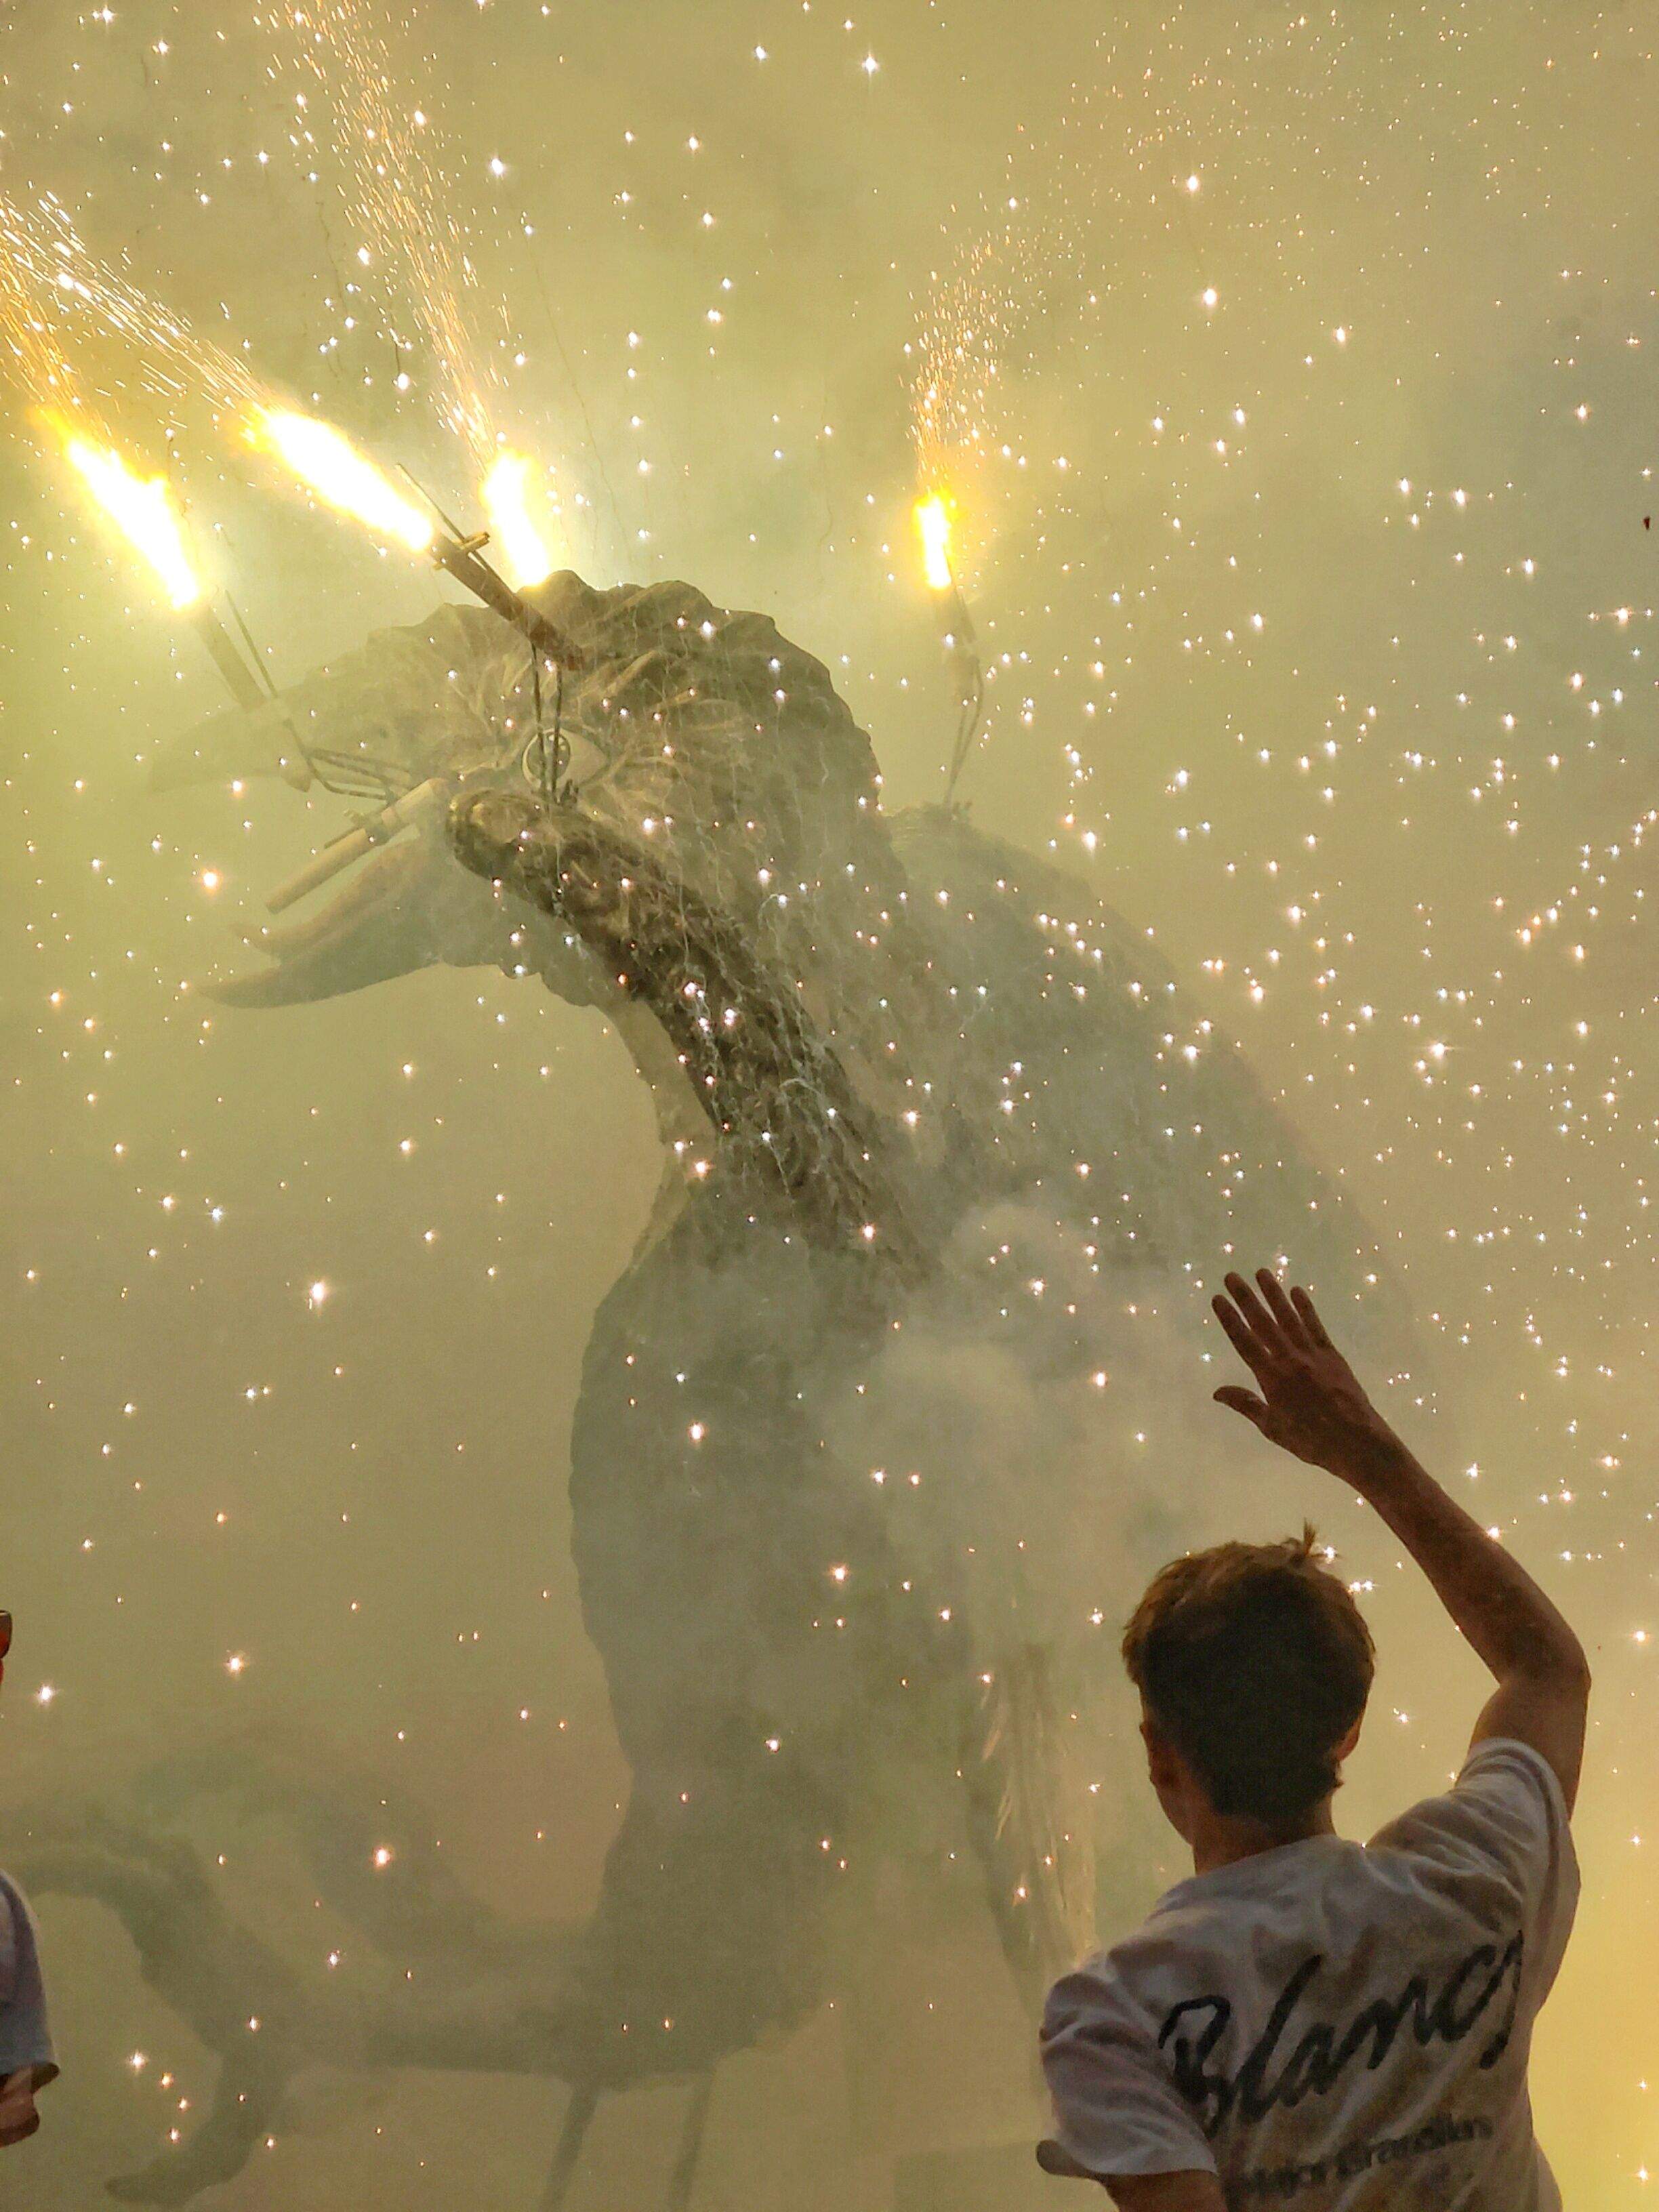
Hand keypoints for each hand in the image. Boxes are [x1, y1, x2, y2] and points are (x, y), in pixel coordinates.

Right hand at [1211, 1270, 1398, 1481]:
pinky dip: (1306, 1308)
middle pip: (1263, 1324)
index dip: (1230, 1319)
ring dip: (1274, 1294)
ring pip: (1289, 1318)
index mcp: (1272, 1378)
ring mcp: (1312, 1354)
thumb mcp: (1272, 1428)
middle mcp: (1290, 1359)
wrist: (1356, 1441)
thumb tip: (1216, 1392)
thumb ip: (1246, 1405)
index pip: (1245, 1342)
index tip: (1218, 1299)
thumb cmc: (1311, 1440)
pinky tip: (1297, 1292)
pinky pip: (1315, 1326)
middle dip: (1246, 1299)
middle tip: (1232, 1277)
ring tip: (1262, 1272)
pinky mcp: (1332, 1355)